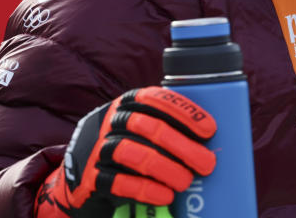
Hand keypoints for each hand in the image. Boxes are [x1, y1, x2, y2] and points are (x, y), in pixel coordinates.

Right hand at [34, 87, 215, 217]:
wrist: (81, 176)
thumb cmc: (130, 148)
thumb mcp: (143, 129)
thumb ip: (169, 126)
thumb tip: (213, 140)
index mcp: (129, 103)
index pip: (157, 99)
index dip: (184, 112)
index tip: (210, 130)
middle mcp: (111, 120)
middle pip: (149, 127)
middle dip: (182, 145)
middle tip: (207, 164)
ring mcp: (97, 148)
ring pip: (133, 153)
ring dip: (165, 168)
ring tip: (186, 182)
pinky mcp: (90, 177)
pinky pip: (118, 181)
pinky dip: (145, 188)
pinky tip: (165, 195)